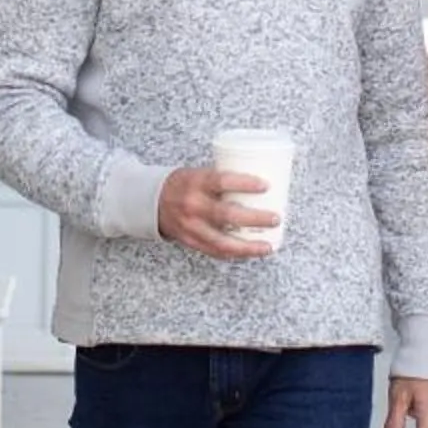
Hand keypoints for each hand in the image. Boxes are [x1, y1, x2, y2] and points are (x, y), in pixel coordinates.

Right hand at [157, 166, 274, 258]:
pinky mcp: (191, 241)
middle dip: (254, 219)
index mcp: (195, 182)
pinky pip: (215, 252)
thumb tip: (258, 180)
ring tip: (268, 246)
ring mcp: (191, 226)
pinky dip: (235, 254)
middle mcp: (192, 205)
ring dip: (248, 246)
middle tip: (275, 218)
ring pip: (222, 242)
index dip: (245, 183)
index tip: (265, 185)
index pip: (222, 181)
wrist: (152, 201)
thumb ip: (223, 179)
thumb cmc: (183, 184)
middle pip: (227, 215)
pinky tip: (250, 253)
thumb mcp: (198, 173)